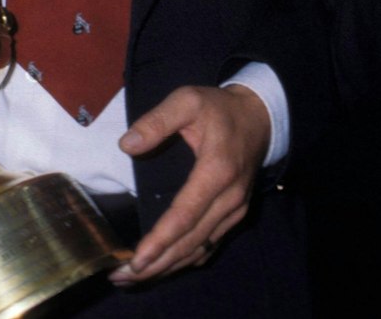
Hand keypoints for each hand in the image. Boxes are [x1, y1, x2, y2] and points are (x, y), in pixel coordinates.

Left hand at [110, 84, 269, 285]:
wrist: (259, 117)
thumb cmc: (219, 109)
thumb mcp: (188, 101)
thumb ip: (158, 121)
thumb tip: (127, 145)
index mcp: (217, 170)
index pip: (185, 214)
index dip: (161, 240)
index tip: (136, 259)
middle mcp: (230, 197)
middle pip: (191, 241)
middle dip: (157, 263)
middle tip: (121, 277)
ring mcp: (235, 210)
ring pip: (200, 249)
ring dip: (168, 267)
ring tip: (134, 278)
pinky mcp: (235, 215)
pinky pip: (209, 246)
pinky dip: (185, 260)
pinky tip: (163, 268)